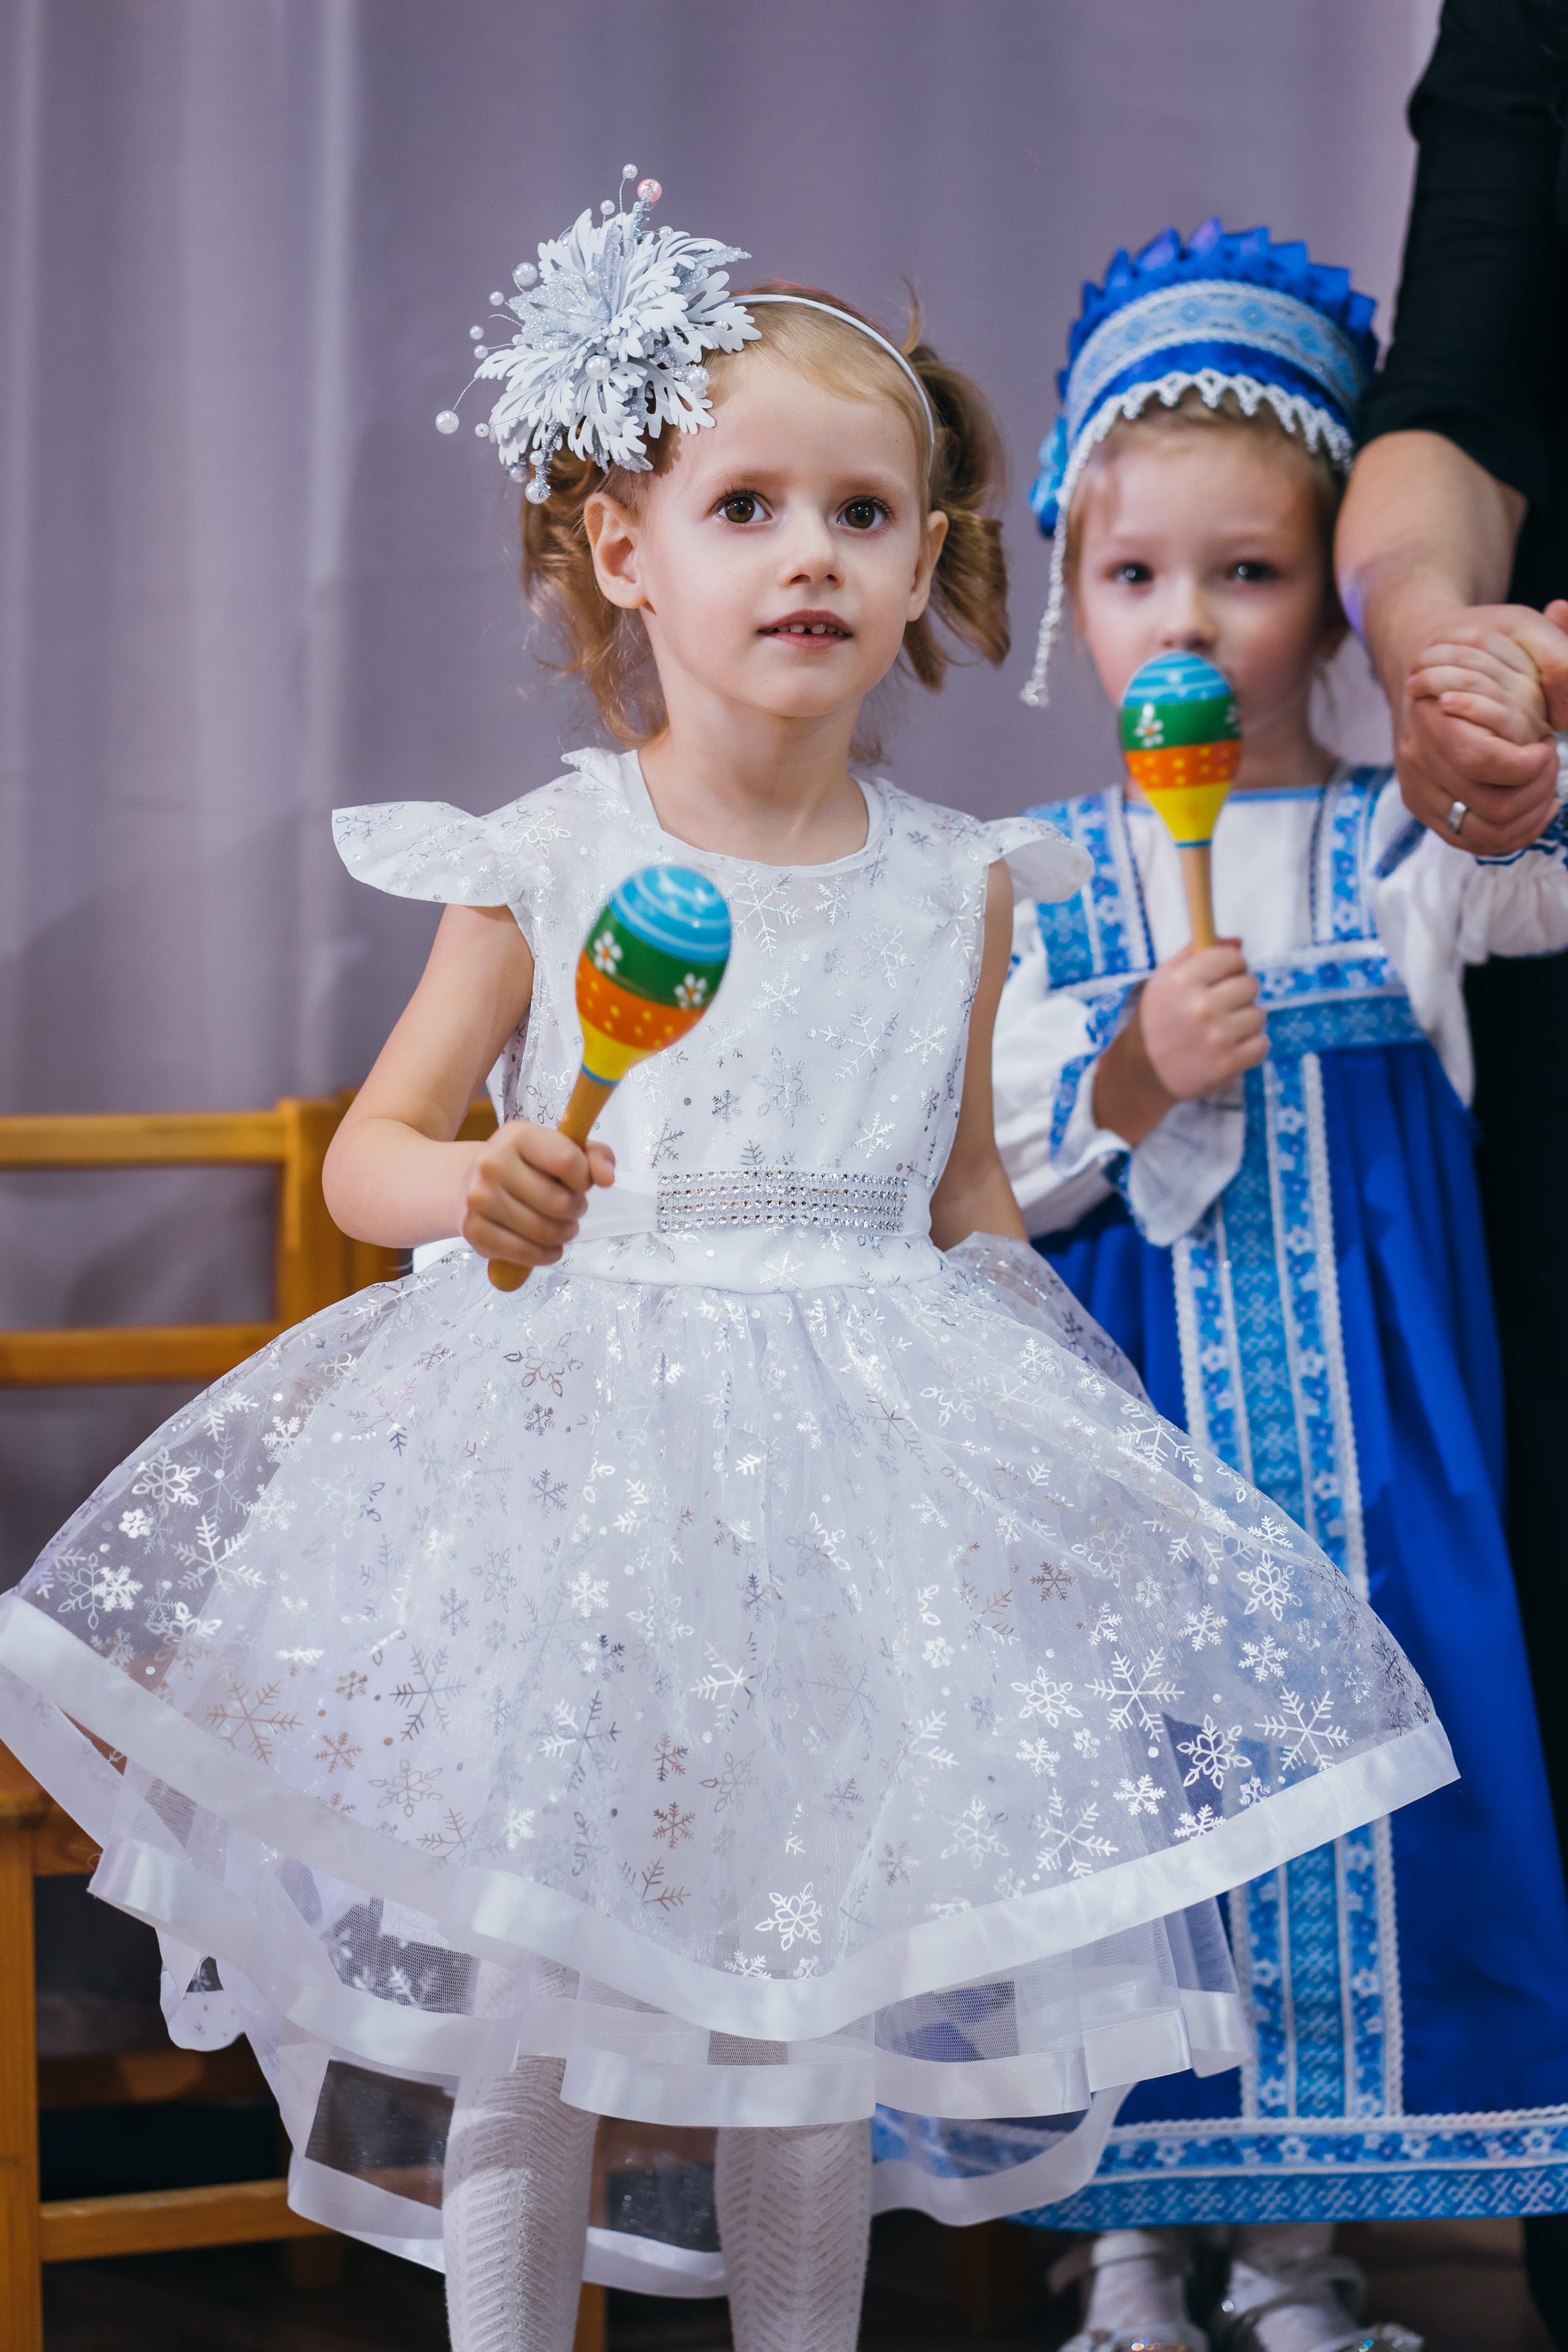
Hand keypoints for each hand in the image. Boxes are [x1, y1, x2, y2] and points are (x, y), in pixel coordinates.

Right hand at [456, 1121, 615, 1269]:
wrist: (470, 1183)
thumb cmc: (526, 1166)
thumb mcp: (560, 1148)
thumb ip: (594, 1156)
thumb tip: (607, 1177)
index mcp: (517, 1136)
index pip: (568, 1161)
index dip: (584, 1179)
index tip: (579, 1182)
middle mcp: (492, 1164)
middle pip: (559, 1202)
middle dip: (575, 1210)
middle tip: (571, 1208)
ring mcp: (479, 1199)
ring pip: (545, 1232)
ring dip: (564, 1234)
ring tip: (561, 1226)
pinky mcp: (474, 1231)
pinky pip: (527, 1254)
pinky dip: (546, 1255)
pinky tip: (548, 1246)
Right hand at [1093, 943, 1267, 1146]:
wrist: (1142, 1072)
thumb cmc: (1157, 1019)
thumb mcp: (1164, 979)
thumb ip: (1196, 953)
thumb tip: (1237, 942)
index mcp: (1183, 980)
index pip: (1233, 957)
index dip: (1232, 966)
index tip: (1224, 977)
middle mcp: (1200, 1006)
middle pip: (1250, 984)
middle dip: (1239, 994)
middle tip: (1221, 1007)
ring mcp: (1216, 1037)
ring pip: (1258, 1015)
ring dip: (1245, 1022)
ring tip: (1222, 1030)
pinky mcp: (1228, 1064)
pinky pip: (1262, 1044)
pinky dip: (1250, 1047)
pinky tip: (1229, 1048)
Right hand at [1394, 602, 1566, 853]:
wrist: (1423, 664)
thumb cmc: (1476, 645)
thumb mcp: (1519, 629)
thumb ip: (1554, 657)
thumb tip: (1567, 700)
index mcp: (1432, 713)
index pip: (1480, 760)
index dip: (1529, 762)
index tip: (1546, 741)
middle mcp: (1418, 759)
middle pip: (1491, 806)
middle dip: (1538, 788)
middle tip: (1548, 757)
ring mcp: (1418, 788)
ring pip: (1483, 834)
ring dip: (1530, 815)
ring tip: (1544, 782)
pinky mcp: (1425, 807)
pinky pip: (1472, 842)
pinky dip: (1514, 833)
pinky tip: (1538, 806)